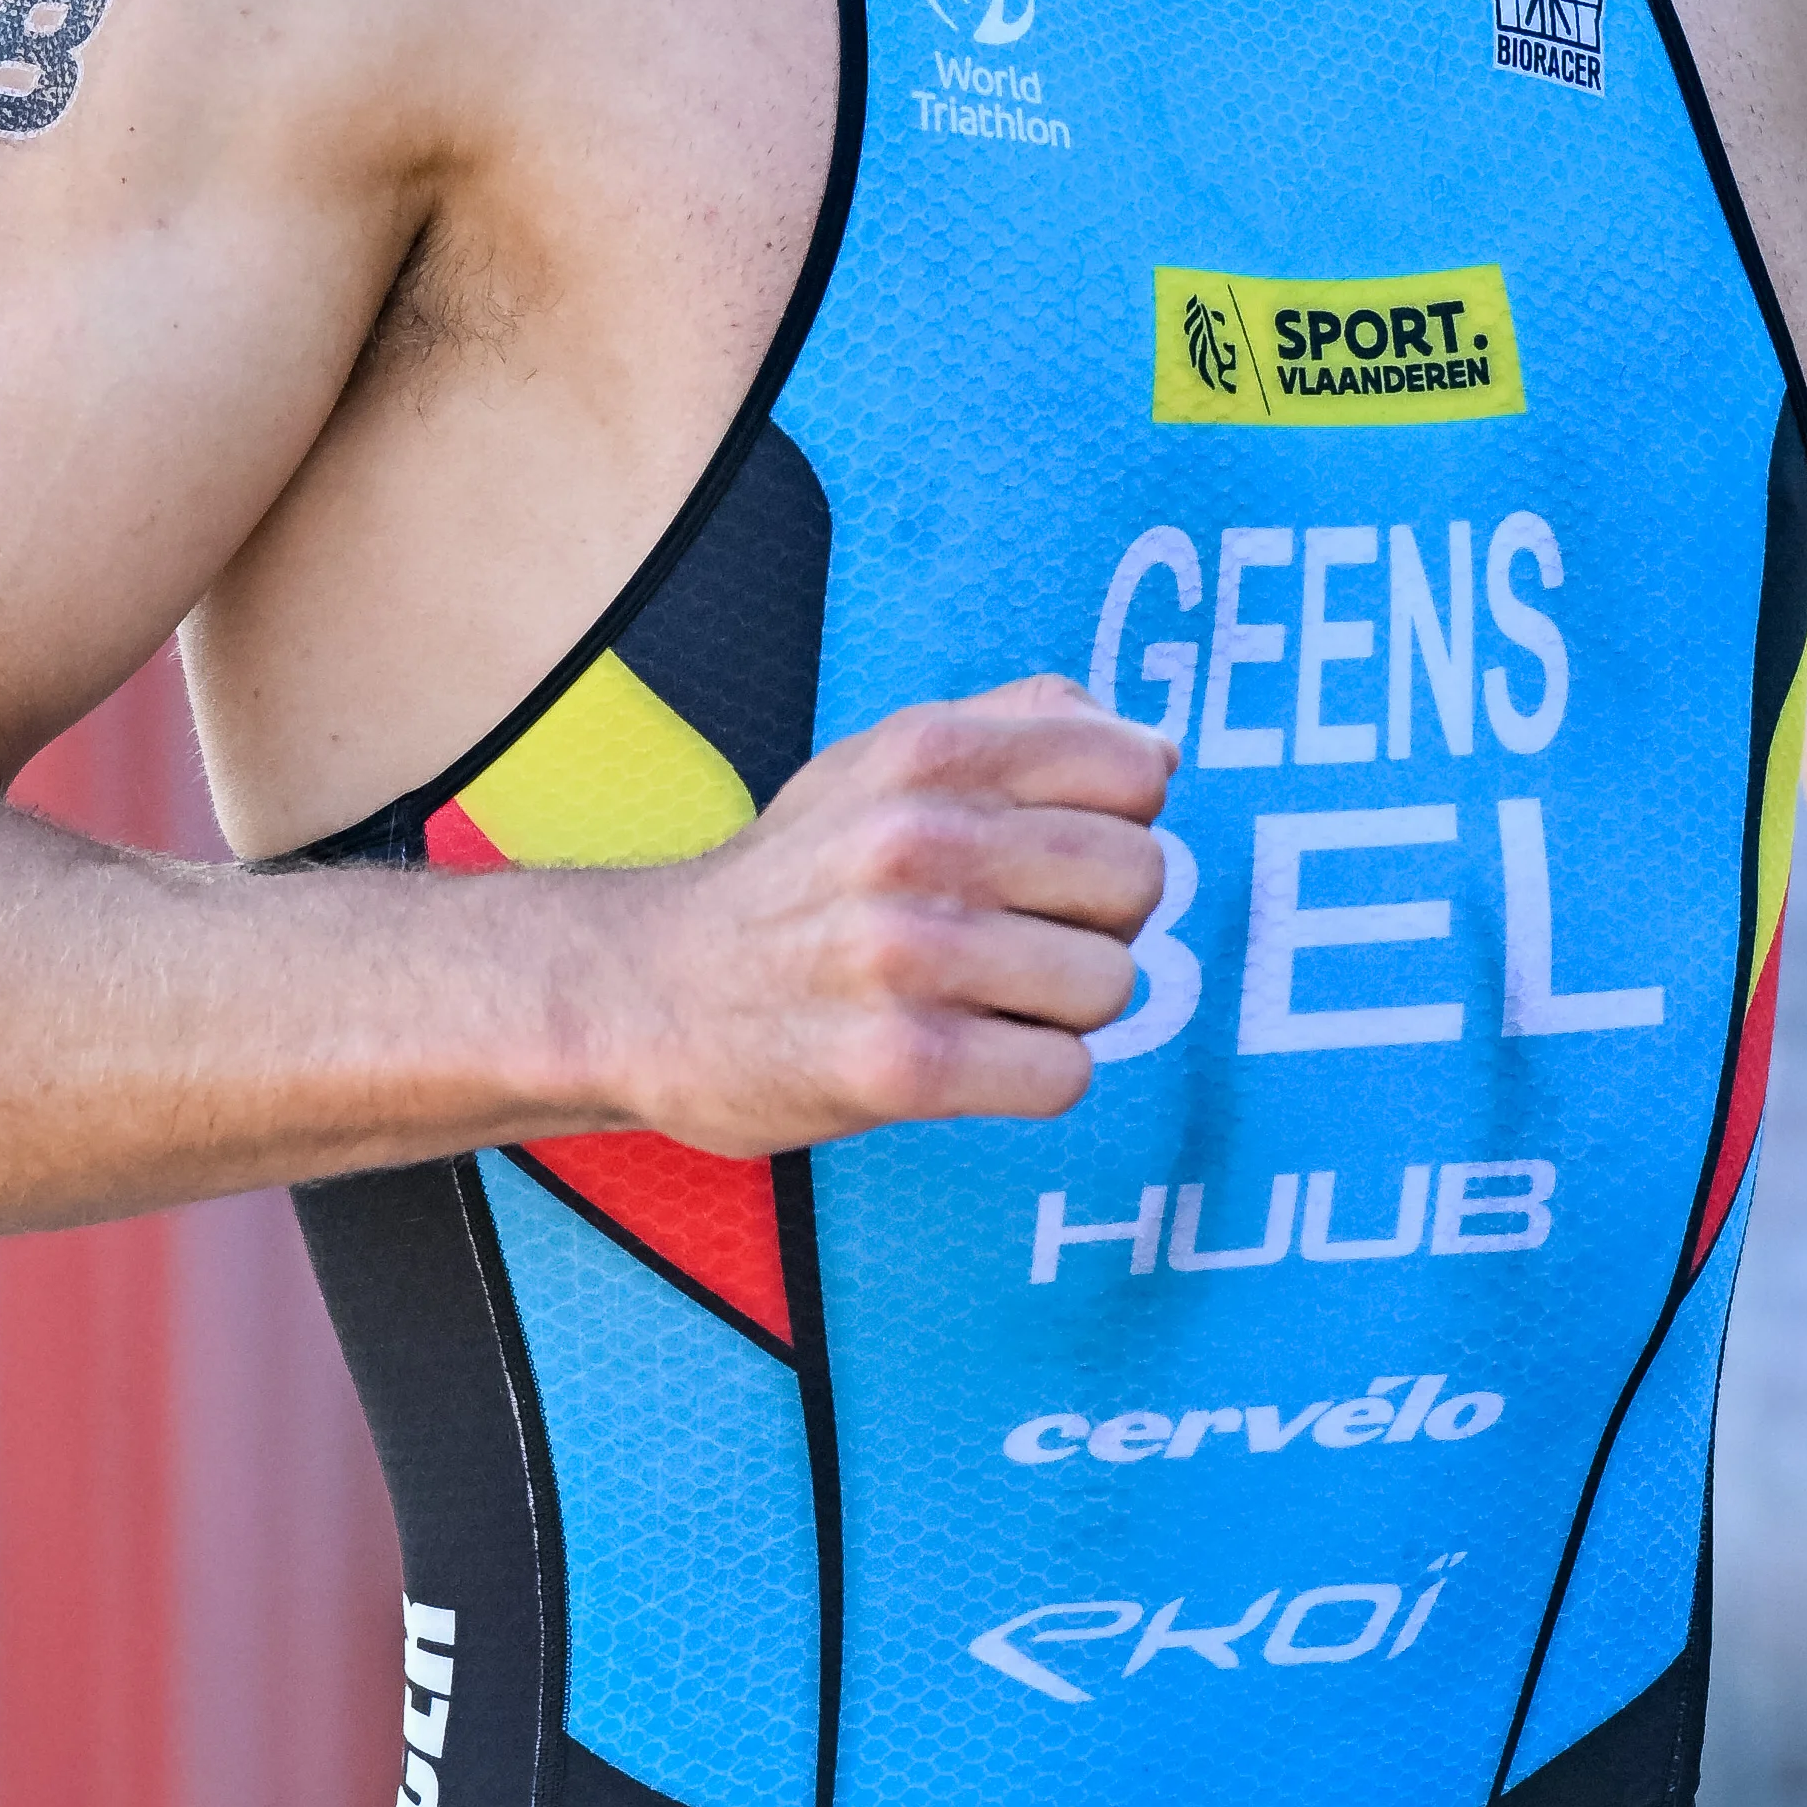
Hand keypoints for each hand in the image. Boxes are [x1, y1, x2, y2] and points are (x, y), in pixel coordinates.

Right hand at [548, 675, 1173, 1154]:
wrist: (649, 991)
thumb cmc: (795, 879)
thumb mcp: (884, 760)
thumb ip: (1020, 730)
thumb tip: (1157, 756)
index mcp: (928, 752)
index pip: (1136, 772)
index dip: (1121, 821)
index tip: (1062, 857)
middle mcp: (918, 841)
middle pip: (1139, 877)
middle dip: (1103, 920)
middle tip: (1026, 938)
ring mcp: (908, 955)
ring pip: (1112, 983)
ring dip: (1067, 1008)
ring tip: (990, 1000)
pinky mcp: (902, 1065)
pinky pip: (1063, 1075)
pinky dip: (1033, 1076)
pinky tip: (972, 1056)